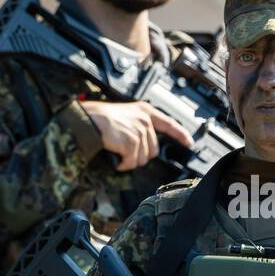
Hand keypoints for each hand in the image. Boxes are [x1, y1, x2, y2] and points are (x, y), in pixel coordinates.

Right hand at [80, 100, 194, 171]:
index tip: (189, 143)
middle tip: (125, 152)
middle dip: (140, 155)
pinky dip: (123, 164)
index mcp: (144, 111)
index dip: (180, 135)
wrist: (86, 120)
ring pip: (143, 158)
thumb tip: (144, 145)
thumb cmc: (99, 119)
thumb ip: (139, 126)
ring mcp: (139, 131)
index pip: (169, 123)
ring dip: (130, 160)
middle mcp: (144, 120)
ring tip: (118, 152)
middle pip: (154, 149)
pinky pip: (132, 162)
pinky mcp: (132, 141)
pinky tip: (116, 158)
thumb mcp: (125, 116)